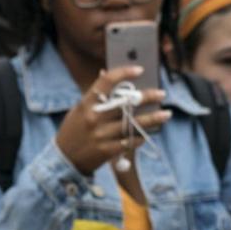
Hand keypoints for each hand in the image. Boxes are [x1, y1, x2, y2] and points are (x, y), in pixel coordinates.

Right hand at [55, 66, 170, 175]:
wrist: (64, 159)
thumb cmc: (74, 130)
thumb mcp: (80, 109)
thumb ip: (95, 95)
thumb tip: (105, 72)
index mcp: (86, 104)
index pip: (105, 82)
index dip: (123, 73)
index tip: (139, 69)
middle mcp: (94, 118)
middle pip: (125, 103)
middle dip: (147, 97)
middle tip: (161, 93)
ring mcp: (101, 135)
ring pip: (133, 124)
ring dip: (153, 119)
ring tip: (166, 114)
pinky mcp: (107, 150)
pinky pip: (130, 141)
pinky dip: (141, 136)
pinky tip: (147, 133)